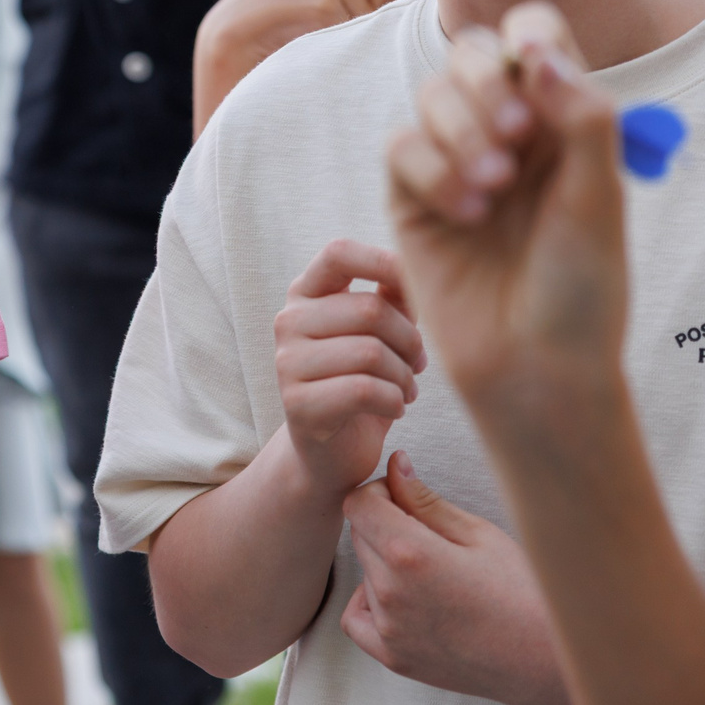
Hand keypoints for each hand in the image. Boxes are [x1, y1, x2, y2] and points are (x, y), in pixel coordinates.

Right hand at [194, 0, 408, 134]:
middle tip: (322, 30)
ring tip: (311, 34)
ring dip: (349, 30)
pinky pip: (357, 24)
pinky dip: (337, 40)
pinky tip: (305, 39)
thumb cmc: (277, 24)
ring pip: (374, 6)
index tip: (342, 18)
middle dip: (364, 15)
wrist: (226, 46)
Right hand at [275, 237, 426, 499]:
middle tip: (417, 366)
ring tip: (406, 390)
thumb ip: (392, 297)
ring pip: (371, 352)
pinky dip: (394, 401)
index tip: (417, 290)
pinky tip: (395, 408)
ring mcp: (287, 363)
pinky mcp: (297, 404)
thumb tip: (418, 268)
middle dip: (411, 341)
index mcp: (305, 294)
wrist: (330, 451)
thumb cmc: (362, 381)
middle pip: (370, 310)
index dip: (383, 261)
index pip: (339, 253)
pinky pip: (365, 390)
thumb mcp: (378, 334)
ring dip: (405, 377)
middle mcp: (288, 321)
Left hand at [342, 451, 572, 704]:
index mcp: (409, 553)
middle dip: (386, 526)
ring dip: (385, 566)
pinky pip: (357, 620)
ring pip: (365, 575)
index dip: (380, 493)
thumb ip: (426, 499)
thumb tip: (394, 464)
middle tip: (433, 539)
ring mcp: (390, 630)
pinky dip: (371, 605)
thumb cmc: (527, 591)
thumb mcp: (480, 534)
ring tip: (437, 577)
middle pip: (361, 537)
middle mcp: (390, 593)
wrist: (554, 662)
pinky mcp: (396, 659)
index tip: (406, 499)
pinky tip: (407, 602)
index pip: (358, 503)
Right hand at [386, 3, 627, 412]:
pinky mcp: (413, 196)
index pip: (536, 38)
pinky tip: (464, 216)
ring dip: (461, 132)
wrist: (535, 367)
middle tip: (515, 135)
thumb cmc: (581, 292)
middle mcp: (509, 133)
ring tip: (493, 190)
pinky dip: (431, 171)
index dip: (530, 38)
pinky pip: (401, 148)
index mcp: (564, 122)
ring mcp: (456, 161)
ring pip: (431, 95)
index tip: (538, 71)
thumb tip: (537, 54)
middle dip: (487, 83)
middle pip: (472, 53)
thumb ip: (582, 119)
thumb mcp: (600, 200)